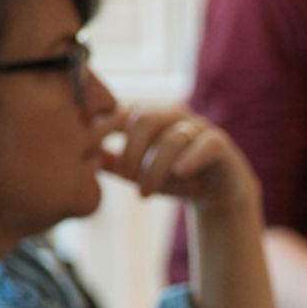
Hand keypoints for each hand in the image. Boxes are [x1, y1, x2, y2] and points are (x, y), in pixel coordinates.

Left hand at [98, 106, 257, 210]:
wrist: (218, 194)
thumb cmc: (175, 179)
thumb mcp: (140, 174)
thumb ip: (114, 163)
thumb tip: (86, 158)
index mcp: (151, 117)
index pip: (121, 113)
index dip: (102, 128)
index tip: (86, 150)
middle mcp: (174, 115)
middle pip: (145, 119)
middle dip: (130, 151)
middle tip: (125, 178)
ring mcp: (199, 127)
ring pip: (172, 138)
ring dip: (154, 168)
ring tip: (144, 194)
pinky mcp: (220, 144)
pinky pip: (206, 144)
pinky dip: (192, 158)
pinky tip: (179, 173)